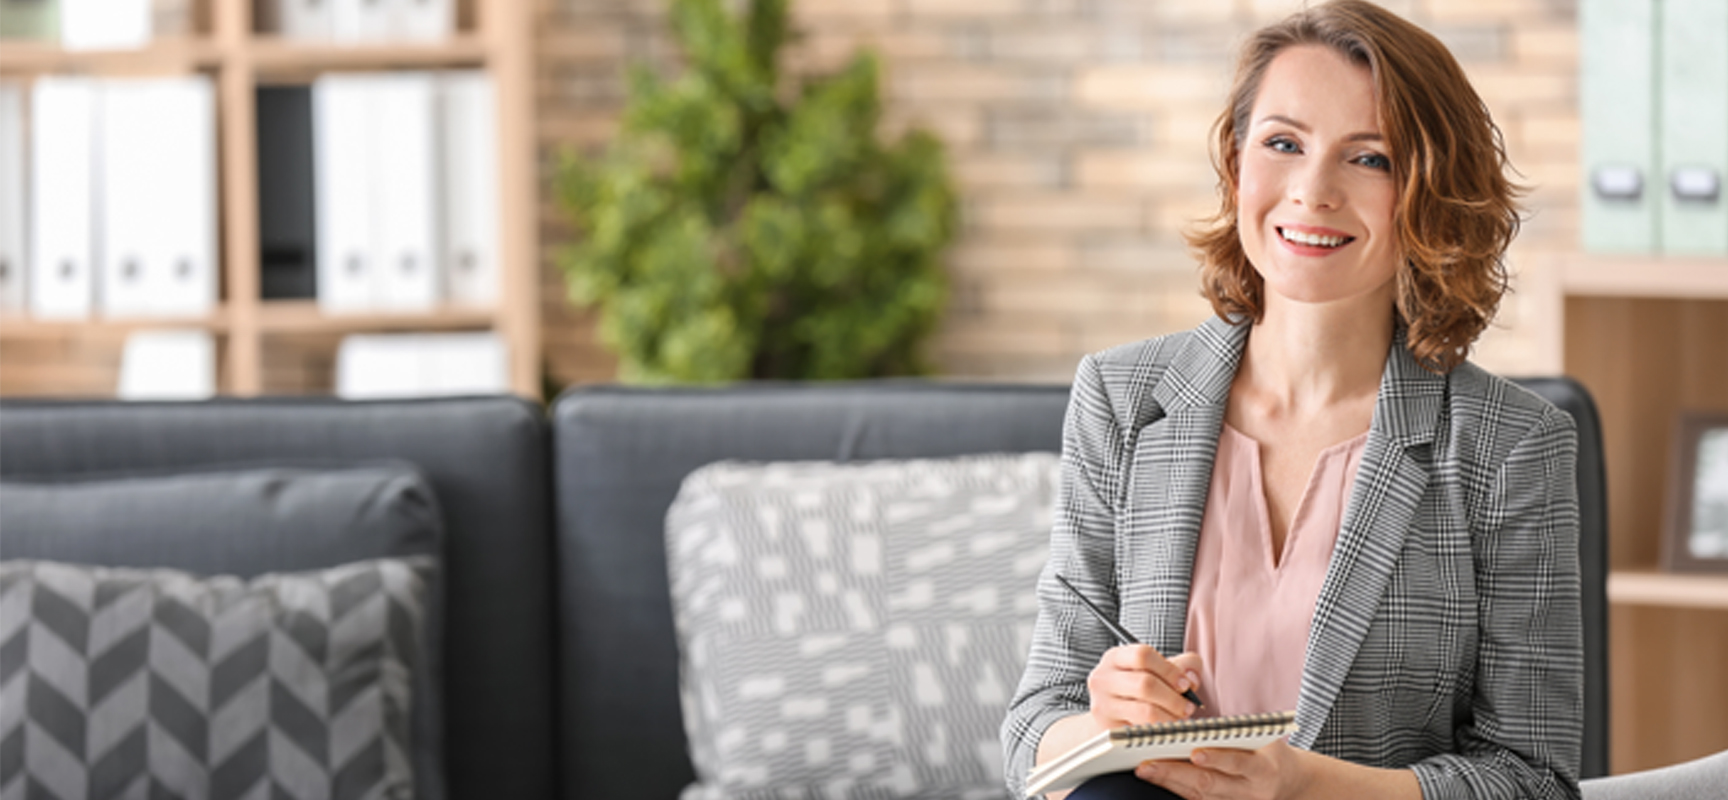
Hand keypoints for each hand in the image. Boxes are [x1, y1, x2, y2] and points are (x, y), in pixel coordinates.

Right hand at [1086, 645, 1202, 728]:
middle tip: (1187, 706)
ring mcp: (1103, 704)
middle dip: (1174, 698)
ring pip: (1145, 710)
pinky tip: (1165, 727)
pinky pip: (1142, 730)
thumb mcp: (1155, 670)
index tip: (1185, 684)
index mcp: (1116, 658)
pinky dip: (1159, 730)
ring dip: (1170, 716)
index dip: (1169, 670)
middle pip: (1145, 684)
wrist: (1110, 713)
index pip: (1142, 655)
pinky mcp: (1108, 728)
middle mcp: (1104, 679)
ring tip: (1179, 718)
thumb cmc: (1135, 689)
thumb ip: (1181, 665)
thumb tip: (1192, 676)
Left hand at [1135, 738, 1310, 799]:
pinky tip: (1157, 779)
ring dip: (1169, 782)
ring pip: (1198, 795)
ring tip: (1145, 769)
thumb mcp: (1262, 738)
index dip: (1217, 758)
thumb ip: (1234, 733)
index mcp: (1264, 769)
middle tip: (1148, 763)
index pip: (1239, 764)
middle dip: (1176, 773)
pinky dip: (1175, 790)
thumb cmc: (1270, 752)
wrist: (1291, 784)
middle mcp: (1251, 792)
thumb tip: (1193, 725)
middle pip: (1209, 783)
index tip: (1194, 752)